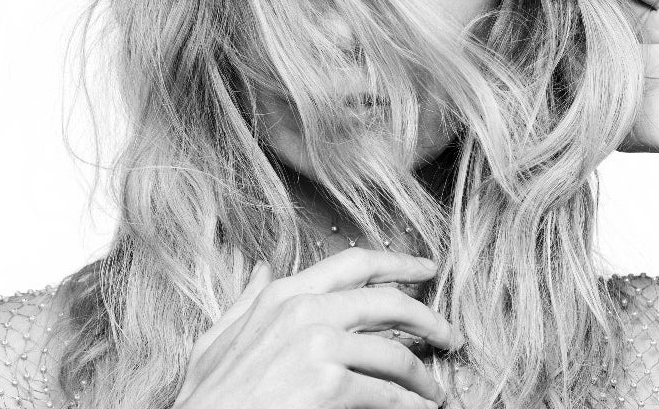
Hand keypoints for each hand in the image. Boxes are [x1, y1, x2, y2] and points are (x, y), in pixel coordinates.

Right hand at [173, 248, 462, 408]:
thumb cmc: (209, 399)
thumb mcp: (215, 340)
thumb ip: (246, 302)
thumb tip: (262, 269)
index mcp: (283, 295)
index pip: (356, 263)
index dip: (399, 263)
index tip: (427, 269)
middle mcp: (304, 310)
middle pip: (389, 301)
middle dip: (428, 319)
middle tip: (448, 336)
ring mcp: (318, 345)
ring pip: (396, 353)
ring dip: (423, 376)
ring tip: (434, 392)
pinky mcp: (329, 383)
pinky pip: (387, 393)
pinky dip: (409, 405)